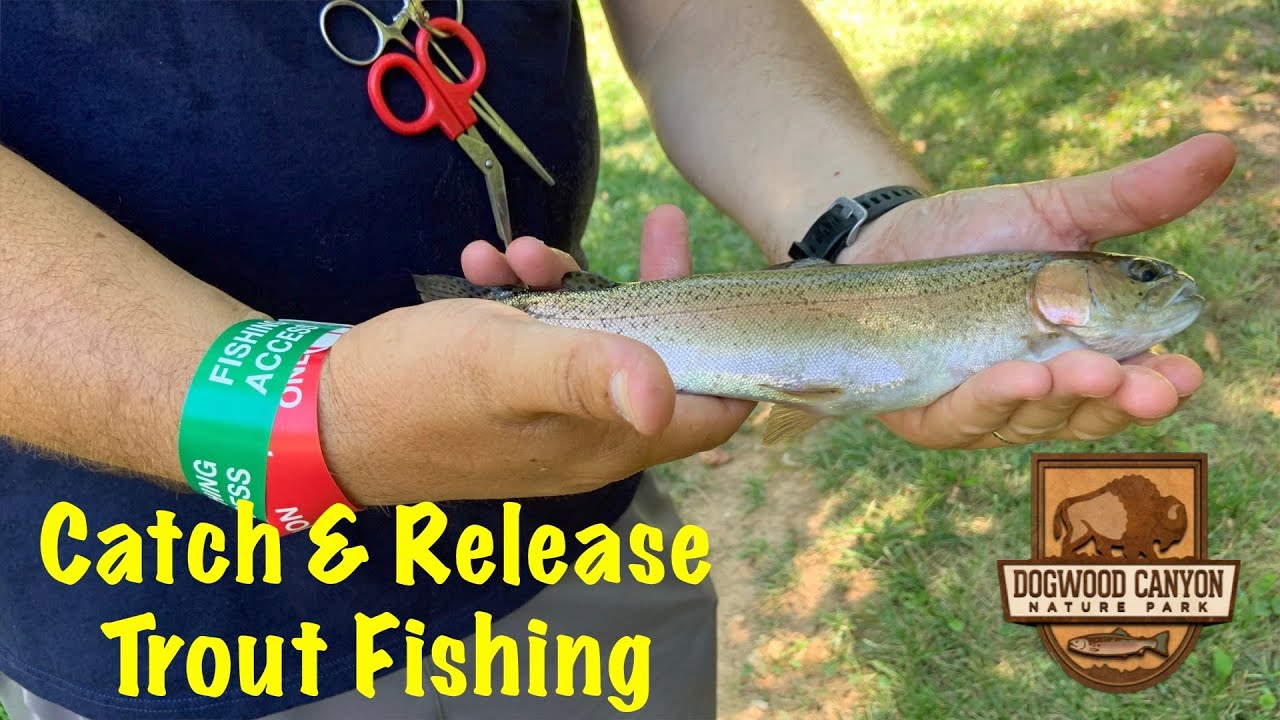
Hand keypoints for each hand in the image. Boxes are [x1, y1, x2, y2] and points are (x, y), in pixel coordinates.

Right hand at [317, 207, 752, 504]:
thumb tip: (666, 395)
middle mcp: (591, 437)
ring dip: (573, 284)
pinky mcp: (514, 400)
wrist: (322, 416)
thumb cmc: (414, 392)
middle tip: (653, 227)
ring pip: (598, 341)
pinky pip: (545, 343)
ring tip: (517, 251)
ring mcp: (551, 420)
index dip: (734, 350)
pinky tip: (484, 264)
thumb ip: (585, 372)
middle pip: (662, 359)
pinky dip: (526, 299)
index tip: (721, 283)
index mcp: (608, 441)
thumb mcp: (504, 365)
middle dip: (652, 289)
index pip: (714, 410)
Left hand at [840, 133, 1233, 447]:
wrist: (884, 239)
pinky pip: (964, 421)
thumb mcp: (1056, 211)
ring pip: (1030, 421)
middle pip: (1088, 414)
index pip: (1136, 385)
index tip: (1182, 373)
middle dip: (1114, 401)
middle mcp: (1045, 394)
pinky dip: (991, 403)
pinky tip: (1015, 379)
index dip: (1160, 387)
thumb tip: (1221, 148)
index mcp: (1089, 354)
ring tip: (1069, 370)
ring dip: (1054, 400)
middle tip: (1134, 382)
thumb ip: (1131, 198)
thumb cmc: (979, 233)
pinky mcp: (932, 418)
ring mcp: (988, 411)